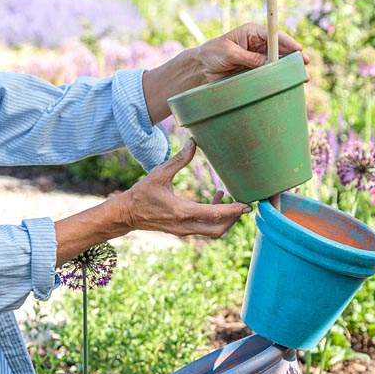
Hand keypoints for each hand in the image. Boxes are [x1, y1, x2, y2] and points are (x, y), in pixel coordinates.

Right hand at [115, 139, 249, 237]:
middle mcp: (185, 225)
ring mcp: (184, 231)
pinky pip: (204, 228)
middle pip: (218, 229)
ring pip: (213, 231)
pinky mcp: (183, 231)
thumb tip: (193, 141)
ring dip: (224, 219)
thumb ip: (178, 159)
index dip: (232, 211)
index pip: (214, 214)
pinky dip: (214, 218)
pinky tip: (216, 199)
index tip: (246, 206)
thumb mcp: (159, 173)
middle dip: (233, 219)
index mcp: (182, 212)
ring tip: (229, 199)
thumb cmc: (142, 193)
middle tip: (243, 205)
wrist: (127, 215)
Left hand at [142, 23, 307, 122]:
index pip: (274, 36)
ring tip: (300, 77)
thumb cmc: (212, 55)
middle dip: (292, 57)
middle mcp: (258, 44)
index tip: (299, 51)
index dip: (288, 43)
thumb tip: (267, 63)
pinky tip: (286, 84)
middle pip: (280, 50)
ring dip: (287, 70)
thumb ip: (249, 58)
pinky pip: (269, 74)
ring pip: (277, 63)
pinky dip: (277, 79)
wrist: (201, 69)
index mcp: (252, 33)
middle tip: (305, 66)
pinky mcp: (254, 72)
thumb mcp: (230, 54)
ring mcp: (257, 58)